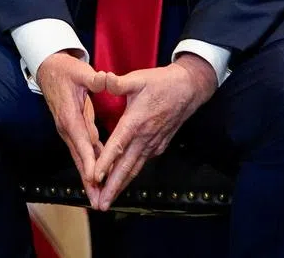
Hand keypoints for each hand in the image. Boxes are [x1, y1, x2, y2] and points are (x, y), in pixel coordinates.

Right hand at [35, 51, 105, 202]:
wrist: (48, 68)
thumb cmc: (65, 70)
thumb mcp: (80, 71)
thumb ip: (93, 78)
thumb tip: (105, 79)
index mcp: (69, 115)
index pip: (81, 141)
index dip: (89, 160)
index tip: (96, 178)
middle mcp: (67, 127)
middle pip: (79, 158)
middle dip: (88, 180)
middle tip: (97, 202)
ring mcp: (68, 130)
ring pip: (80, 158)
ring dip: (89, 178)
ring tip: (98, 198)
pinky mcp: (72, 130)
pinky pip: (82, 151)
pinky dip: (89, 166)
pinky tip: (98, 178)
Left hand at [93, 53, 216, 209]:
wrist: (188, 90)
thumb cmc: (160, 83)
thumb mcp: (138, 78)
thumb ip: (118, 82)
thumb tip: (103, 78)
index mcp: (136, 121)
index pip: (118, 145)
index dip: (106, 162)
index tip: (95, 177)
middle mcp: (145, 138)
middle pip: (126, 167)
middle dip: (112, 187)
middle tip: (99, 204)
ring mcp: (153, 144)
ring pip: (134, 169)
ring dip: (121, 186)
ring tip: (107, 200)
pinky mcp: (157, 146)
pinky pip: (141, 163)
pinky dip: (129, 175)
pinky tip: (121, 182)